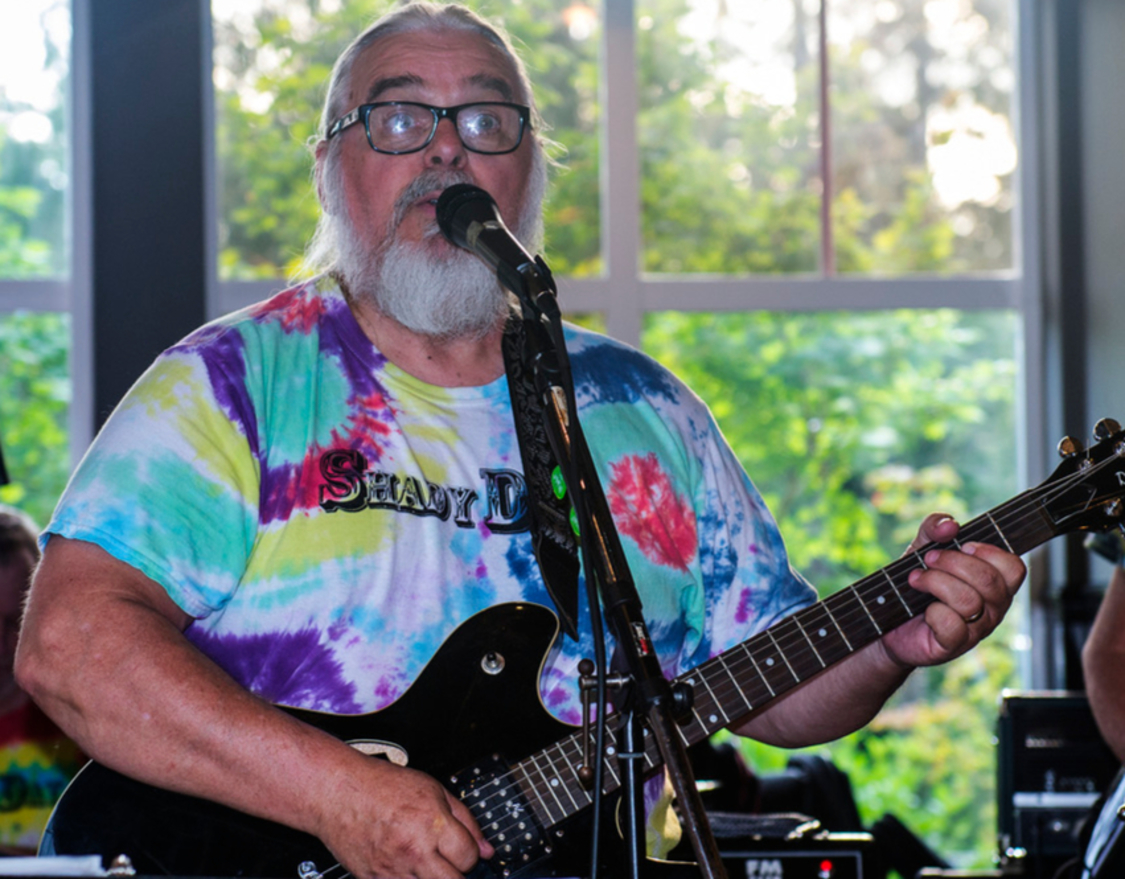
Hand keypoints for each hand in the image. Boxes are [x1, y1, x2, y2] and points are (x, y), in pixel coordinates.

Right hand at [314, 757, 493, 878]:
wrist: (338, 792)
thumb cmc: (382, 785)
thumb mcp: (433, 789)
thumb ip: (465, 819)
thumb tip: (487, 849)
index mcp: (431, 823)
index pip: (469, 857)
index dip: (471, 853)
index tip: (463, 849)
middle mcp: (413, 849)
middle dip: (457, 874)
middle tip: (449, 862)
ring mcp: (392, 870)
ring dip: (433, 878)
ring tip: (426, 864)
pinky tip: (406, 867)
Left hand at [880, 513, 1025, 668]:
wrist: (888, 617)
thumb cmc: (915, 583)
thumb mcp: (922, 547)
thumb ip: (935, 528)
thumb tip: (950, 525)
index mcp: (994, 584)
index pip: (1014, 567)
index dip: (990, 552)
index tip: (963, 545)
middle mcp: (992, 608)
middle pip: (989, 581)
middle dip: (953, 562)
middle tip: (929, 559)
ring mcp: (976, 629)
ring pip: (969, 601)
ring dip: (936, 582)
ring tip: (917, 579)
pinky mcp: (954, 645)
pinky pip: (953, 625)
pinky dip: (934, 612)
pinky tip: (924, 610)